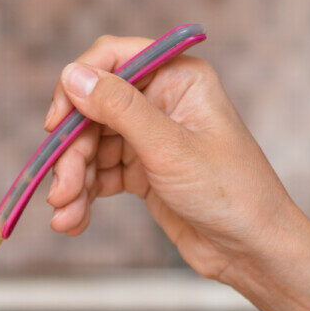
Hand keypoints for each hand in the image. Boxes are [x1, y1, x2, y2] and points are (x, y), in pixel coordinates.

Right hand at [42, 35, 309, 282]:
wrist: (254, 251)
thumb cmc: (230, 193)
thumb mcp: (169, 148)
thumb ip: (119, 109)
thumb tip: (73, 75)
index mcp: (178, 78)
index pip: (113, 59)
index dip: (77, 87)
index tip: (55, 124)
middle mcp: (162, 100)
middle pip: (94, 111)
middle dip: (72, 153)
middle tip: (59, 191)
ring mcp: (151, 137)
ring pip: (92, 146)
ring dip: (73, 180)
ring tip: (65, 214)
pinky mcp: (144, 171)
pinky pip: (100, 174)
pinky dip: (84, 196)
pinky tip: (73, 221)